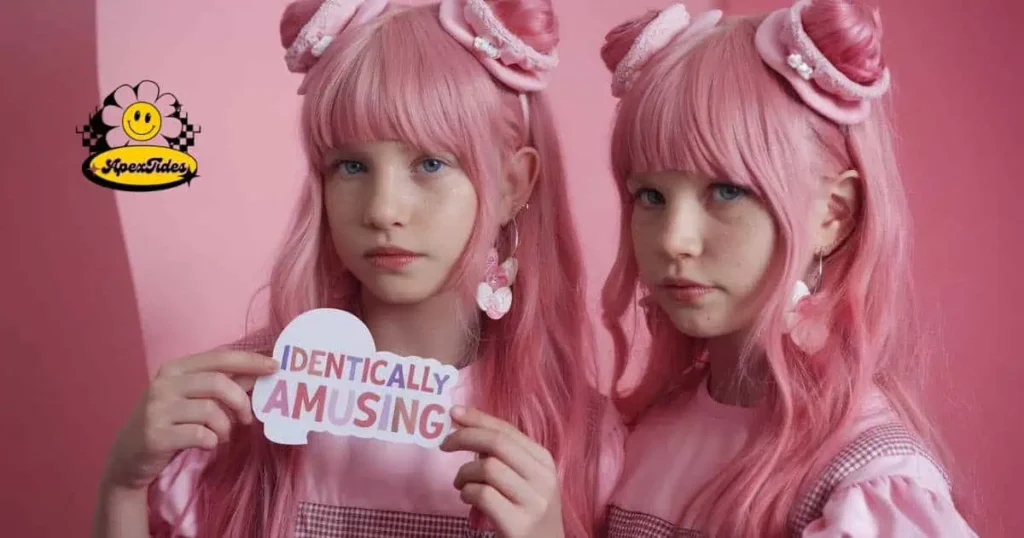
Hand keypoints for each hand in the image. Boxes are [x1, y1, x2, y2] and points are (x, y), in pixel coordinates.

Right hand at [102, 350, 277, 492]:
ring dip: (226, 427)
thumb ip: (223, 384)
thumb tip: (259, 372)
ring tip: (222, 436)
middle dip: (241, 401)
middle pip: (218, 383)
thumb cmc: (168, 424)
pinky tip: (207, 445)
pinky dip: (212, 442)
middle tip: (248, 419)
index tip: (275, 367)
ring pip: (210, 411)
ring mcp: (157, 409)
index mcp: (174, 369)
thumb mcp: (191, 399)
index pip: (219, 358)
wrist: (128, 457)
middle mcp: (163, 384)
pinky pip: (200, 435)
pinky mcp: (155, 435)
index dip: (250, 361)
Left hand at [440, 406, 563, 537]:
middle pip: (497, 443)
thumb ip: (504, 456)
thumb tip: (465, 425)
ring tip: (461, 485)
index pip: (507, 430)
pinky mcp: (519, 524)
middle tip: (444, 445)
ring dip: (464, 474)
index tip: (453, 413)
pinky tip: (468, 499)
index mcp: (544, 461)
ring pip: (487, 468)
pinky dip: (467, 493)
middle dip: (465, 437)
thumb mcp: (526, 480)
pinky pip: (483, 495)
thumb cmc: (527, 512)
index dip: (478, 418)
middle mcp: (543, 478)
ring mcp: (534, 502)